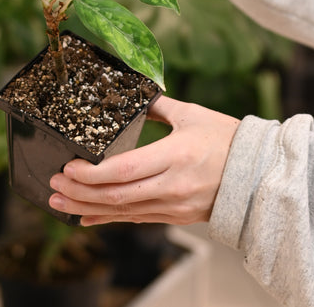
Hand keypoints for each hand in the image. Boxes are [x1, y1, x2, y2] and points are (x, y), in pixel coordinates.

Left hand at [49, 96, 239, 226]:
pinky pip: (135, 219)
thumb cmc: (228, 140)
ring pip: (122, 212)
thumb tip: (134, 93)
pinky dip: (108, 219)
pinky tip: (86, 218)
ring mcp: (173, 205)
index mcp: (175, 156)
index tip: (68, 166)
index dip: (92, 173)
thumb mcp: (192, 114)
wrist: (260, 176)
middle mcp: (171, 186)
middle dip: (80, 192)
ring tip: (59, 202)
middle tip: (53, 184)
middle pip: (116, 195)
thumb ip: (158, 106)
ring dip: (87, 208)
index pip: (124, 170)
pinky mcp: (175, 215)